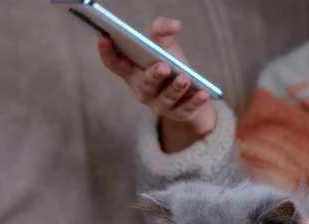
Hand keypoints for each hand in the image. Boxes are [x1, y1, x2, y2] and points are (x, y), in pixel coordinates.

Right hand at [98, 17, 215, 152]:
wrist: (189, 89)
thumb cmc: (169, 62)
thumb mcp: (163, 45)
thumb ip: (162, 30)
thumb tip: (173, 25)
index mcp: (132, 71)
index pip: (114, 62)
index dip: (106, 51)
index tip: (104, 36)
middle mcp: (142, 89)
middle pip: (144, 84)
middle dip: (153, 76)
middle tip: (163, 66)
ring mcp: (159, 104)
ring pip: (166, 99)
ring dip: (175, 89)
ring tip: (185, 78)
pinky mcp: (178, 114)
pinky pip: (186, 110)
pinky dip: (195, 102)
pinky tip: (204, 94)